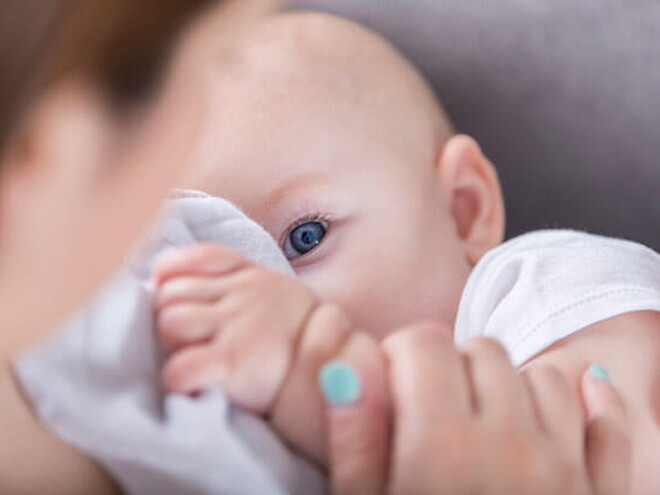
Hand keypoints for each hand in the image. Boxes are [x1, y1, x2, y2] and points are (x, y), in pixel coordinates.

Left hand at [153, 243, 318, 413]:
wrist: (334, 376)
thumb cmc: (297, 342)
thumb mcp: (277, 296)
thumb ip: (238, 282)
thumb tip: (177, 279)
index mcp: (254, 275)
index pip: (199, 257)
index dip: (172, 272)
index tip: (166, 288)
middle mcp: (245, 294)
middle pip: (173, 293)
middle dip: (171, 317)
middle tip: (190, 341)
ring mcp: (239, 326)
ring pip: (170, 323)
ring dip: (172, 347)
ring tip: (195, 359)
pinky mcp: (233, 362)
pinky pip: (180, 368)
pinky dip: (178, 380)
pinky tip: (194, 385)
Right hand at [324, 324, 630, 494]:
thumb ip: (355, 441)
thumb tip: (347, 368)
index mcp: (442, 449)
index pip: (425, 345)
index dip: (401, 355)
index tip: (393, 383)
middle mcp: (511, 447)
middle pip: (480, 353)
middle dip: (449, 367)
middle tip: (430, 407)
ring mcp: (565, 471)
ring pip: (540, 378)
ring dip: (507, 386)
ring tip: (482, 419)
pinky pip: (608, 424)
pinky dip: (589, 405)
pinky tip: (576, 400)